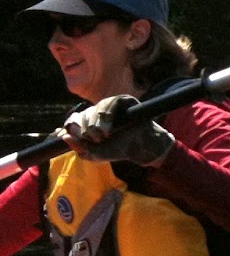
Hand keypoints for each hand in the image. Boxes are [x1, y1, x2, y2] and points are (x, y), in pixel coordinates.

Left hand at [58, 95, 175, 166]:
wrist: (139, 147)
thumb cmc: (117, 150)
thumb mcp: (94, 154)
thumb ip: (78, 148)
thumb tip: (64, 136)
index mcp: (87, 122)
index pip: (73, 119)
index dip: (73, 127)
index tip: (81, 138)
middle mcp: (96, 112)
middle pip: (82, 114)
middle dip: (86, 129)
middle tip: (96, 139)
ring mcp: (109, 106)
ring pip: (95, 109)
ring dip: (97, 123)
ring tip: (104, 135)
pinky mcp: (123, 101)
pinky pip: (111, 102)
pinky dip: (108, 114)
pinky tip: (110, 125)